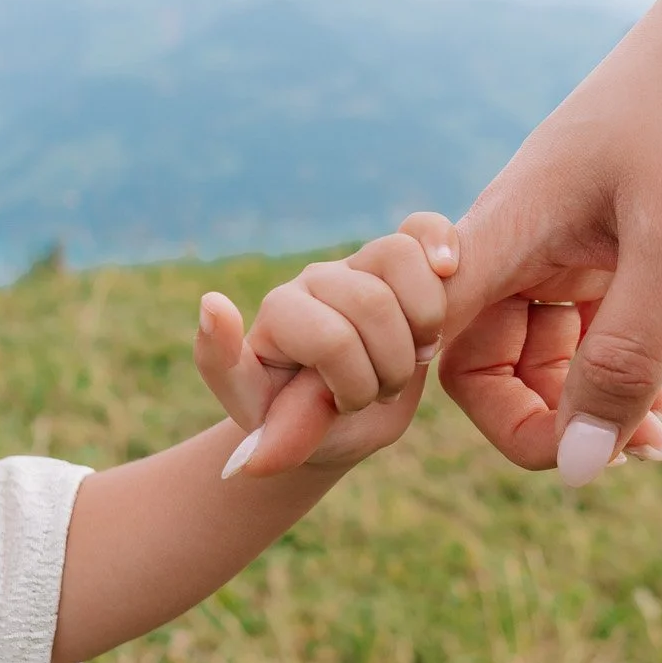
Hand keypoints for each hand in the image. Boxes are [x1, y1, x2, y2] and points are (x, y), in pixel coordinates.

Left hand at [195, 212, 459, 476]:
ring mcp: (359, 266)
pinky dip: (441, 243)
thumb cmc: (296, 428)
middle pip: (371, 302)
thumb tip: (212, 305)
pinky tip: (450, 272)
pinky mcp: (401, 265)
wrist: (333, 424)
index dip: (351, 383)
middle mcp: (315, 281)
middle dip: (388, 365)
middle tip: (378, 391)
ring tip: (412, 356)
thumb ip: (244, 386)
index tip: (339, 406)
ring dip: (423, 323)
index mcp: (279, 313)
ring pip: (401, 257)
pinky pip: (424, 228)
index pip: (330, 337)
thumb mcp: (267, 434)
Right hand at [439, 0, 661, 480]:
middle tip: (637, 448)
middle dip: (549, 422)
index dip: (426, 406)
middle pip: (484, 366)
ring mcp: (558, 245)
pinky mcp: (603, 246)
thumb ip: (625, 355)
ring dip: (591, 404)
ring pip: (539, 357)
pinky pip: (586, 332)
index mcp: (504, 229)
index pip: (432, 345)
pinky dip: (620, 371)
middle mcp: (516, 241)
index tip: (479, 451)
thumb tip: (579, 468)